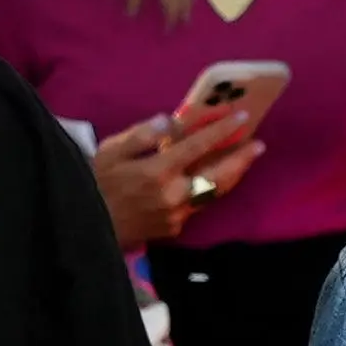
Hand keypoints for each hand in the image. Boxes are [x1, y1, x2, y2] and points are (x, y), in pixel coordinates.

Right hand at [90, 105, 258, 250]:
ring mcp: (176, 214)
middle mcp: (174, 194)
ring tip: (245, 160)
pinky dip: (208, 190)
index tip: (240, 116)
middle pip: (219, 174)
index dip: (222, 130)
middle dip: (241, 158)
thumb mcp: (111, 151)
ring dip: (232, 175)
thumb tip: (172, 122)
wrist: (86, 229)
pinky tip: (213, 179)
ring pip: (213, 192)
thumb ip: (143, 133)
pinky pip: (197, 205)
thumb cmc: (95, 183)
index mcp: (158, 170)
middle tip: (258, 144)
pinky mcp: (174, 228)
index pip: (198, 145)